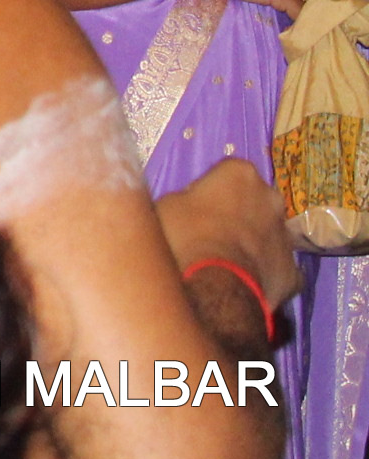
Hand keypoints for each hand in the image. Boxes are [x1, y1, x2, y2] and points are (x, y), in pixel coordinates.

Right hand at [156, 157, 303, 322]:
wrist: (214, 287)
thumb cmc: (184, 236)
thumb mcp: (164, 205)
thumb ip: (184, 198)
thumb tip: (186, 205)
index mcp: (239, 173)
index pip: (225, 172)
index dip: (208, 189)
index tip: (193, 206)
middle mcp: (271, 197)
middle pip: (252, 200)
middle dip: (237, 211)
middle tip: (209, 230)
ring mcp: (286, 236)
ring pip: (267, 233)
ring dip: (252, 240)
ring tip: (225, 260)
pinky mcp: (294, 271)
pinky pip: (276, 266)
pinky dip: (264, 271)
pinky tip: (244, 282)